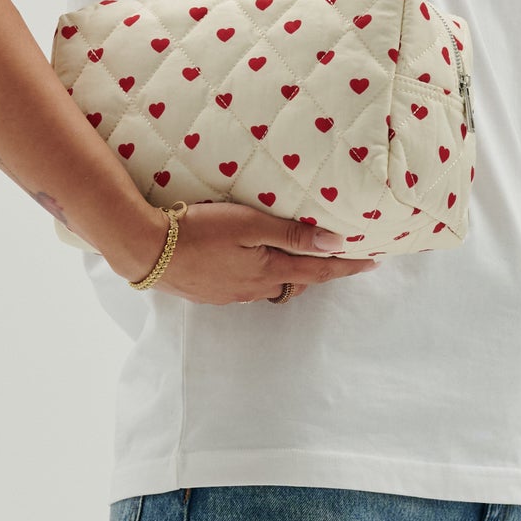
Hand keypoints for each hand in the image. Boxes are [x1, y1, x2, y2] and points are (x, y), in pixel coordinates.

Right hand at [121, 201, 382, 304]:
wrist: (145, 250)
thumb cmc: (198, 230)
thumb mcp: (249, 225)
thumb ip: (292, 234)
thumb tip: (335, 244)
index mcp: (268, 271)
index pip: (319, 270)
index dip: (348, 266)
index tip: (375, 262)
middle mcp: (254, 289)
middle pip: (298, 281)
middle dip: (319, 270)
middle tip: (336, 254)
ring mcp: (231, 295)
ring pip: (272, 285)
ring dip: (288, 272)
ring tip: (294, 254)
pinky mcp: (211, 293)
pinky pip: (248, 285)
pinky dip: (260, 273)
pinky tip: (249, 260)